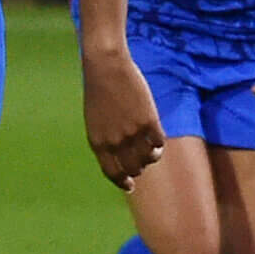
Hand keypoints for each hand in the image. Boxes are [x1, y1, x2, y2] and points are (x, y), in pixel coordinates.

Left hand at [79, 46, 164, 189]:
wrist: (106, 68)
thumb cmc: (99, 91)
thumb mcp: (96, 121)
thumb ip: (106, 140)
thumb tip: (121, 157)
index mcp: (98, 143)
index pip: (112, 173)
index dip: (123, 182)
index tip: (130, 185)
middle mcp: (115, 143)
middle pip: (134, 168)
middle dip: (139, 167)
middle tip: (142, 160)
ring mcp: (132, 134)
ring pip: (149, 158)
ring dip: (151, 156)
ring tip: (152, 149)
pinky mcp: (148, 122)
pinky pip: (158, 142)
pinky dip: (159, 143)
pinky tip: (156, 135)